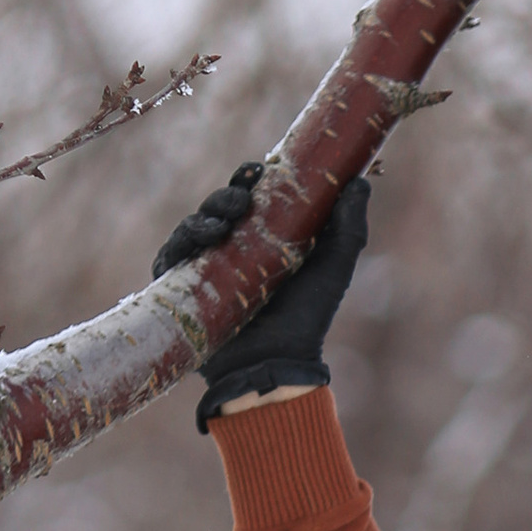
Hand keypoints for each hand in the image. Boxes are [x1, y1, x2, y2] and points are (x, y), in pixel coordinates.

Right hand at [164, 173, 372, 431]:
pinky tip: (203, 238)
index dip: (249, 178)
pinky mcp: (180, 288)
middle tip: (241, 198)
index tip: (258, 170)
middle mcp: (230, 248)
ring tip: (223, 222)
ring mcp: (203, 267)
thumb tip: (361, 182)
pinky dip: (182, 241)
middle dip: (226, 195)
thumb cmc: (307, 316)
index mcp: (262, 237)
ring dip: (205, 215)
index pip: (250, 196)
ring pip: (194, 226)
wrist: (278, 361)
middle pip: (219, 207)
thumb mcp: (334, 266)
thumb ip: (349, 226)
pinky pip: (170, 255)